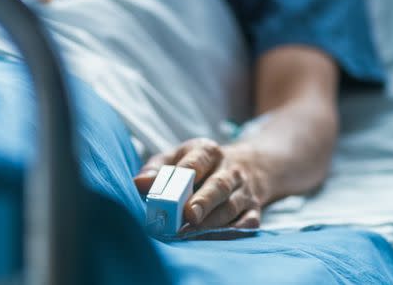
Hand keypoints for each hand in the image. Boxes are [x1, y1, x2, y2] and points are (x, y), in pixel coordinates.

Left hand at [134, 138, 265, 229]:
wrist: (248, 166)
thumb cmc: (199, 165)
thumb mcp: (177, 157)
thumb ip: (156, 169)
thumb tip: (138, 184)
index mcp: (208, 152)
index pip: (197, 161)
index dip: (186, 174)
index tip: (173, 191)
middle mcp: (230, 170)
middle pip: (218, 185)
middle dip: (203, 201)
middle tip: (189, 216)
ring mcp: (244, 191)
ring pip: (231, 207)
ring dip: (212, 222)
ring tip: (191, 234)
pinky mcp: (254, 210)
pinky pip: (247, 224)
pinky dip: (230, 234)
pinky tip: (212, 241)